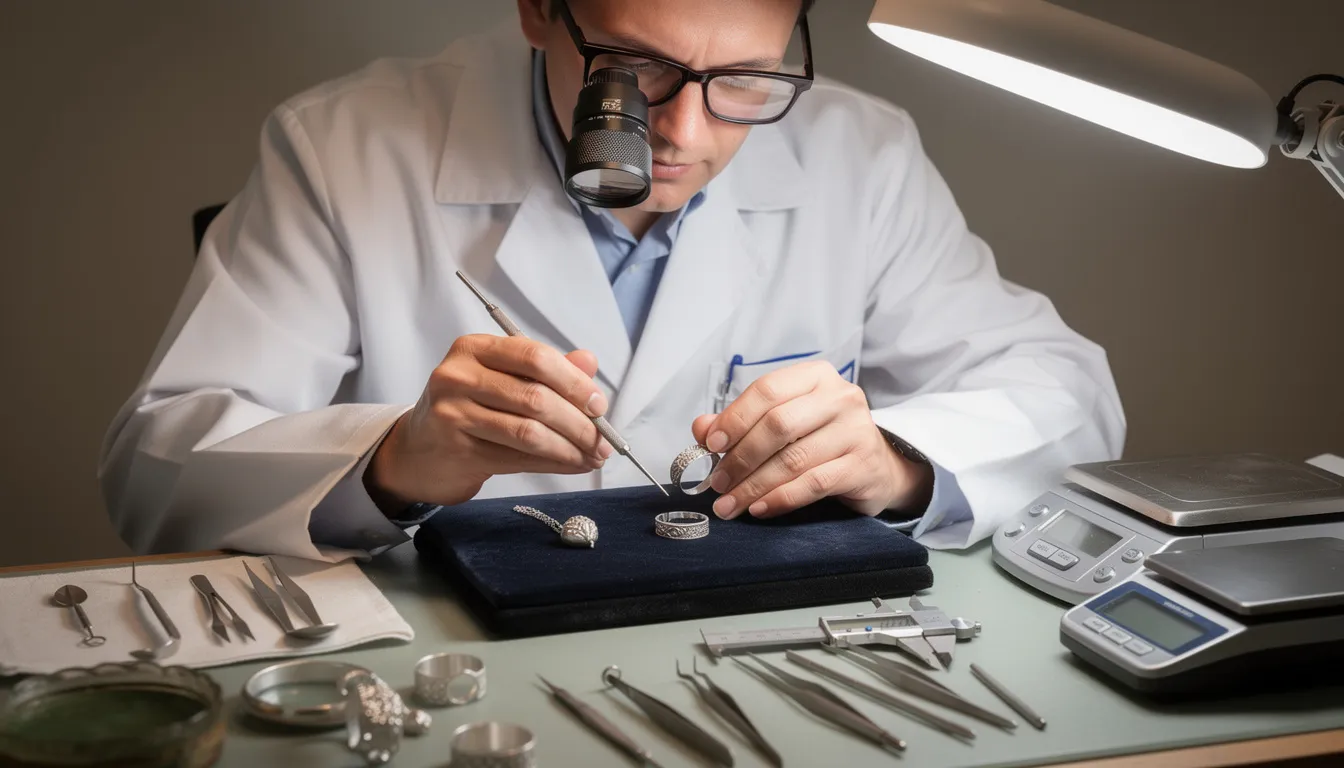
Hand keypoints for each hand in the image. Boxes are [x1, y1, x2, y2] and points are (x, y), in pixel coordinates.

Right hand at [364, 335, 611, 512]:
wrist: (420, 450)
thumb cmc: (469, 408)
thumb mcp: (502, 378)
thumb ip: (546, 368)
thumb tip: (589, 361)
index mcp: (474, 348)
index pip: (534, 357)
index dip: (574, 382)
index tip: (599, 404)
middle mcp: (458, 376)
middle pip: (535, 398)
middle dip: (579, 423)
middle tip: (604, 440)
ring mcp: (453, 414)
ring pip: (528, 433)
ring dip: (570, 448)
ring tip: (593, 457)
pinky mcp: (458, 449)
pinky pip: (518, 458)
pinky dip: (552, 463)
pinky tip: (572, 465)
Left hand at [691, 361, 932, 519]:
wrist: (878, 466)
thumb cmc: (822, 438)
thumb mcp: (784, 422)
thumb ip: (742, 422)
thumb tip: (701, 428)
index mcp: (815, 377)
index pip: (767, 390)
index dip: (735, 418)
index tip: (710, 445)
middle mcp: (840, 397)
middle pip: (778, 425)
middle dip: (741, 457)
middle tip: (718, 483)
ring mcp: (856, 431)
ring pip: (794, 459)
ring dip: (754, 485)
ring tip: (730, 504)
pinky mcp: (863, 465)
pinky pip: (813, 484)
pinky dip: (781, 498)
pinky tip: (759, 508)